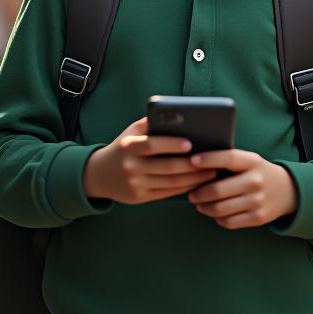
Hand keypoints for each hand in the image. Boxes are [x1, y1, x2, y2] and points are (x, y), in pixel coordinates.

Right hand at [83, 116, 217, 204]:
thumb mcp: (132, 132)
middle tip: (213, 160)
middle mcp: (131, 166)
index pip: (152, 145)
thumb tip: (180, 115)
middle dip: (192, 165)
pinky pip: (167, 193)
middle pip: (166, 167)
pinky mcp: (140, 197)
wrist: (99, 174)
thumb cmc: (124, 147)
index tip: (190, 144)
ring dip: (194, 178)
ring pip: (170, 182)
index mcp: (129, 146)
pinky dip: (185, 188)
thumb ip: (152, 123)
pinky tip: (198, 182)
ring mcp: (135, 184)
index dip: (171, 144)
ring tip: (211, 172)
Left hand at [185, 150, 297, 229]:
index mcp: (252, 162)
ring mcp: (257, 201)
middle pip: (218, 190)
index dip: (209, 159)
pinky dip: (218, 218)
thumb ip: (229, 161)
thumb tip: (195, 164)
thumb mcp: (249, 161)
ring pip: (220, 209)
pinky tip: (215, 213)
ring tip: (199, 204)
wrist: (288, 191)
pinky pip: (229, 222)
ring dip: (204, 208)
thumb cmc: (258, 173)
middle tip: (191, 194)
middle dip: (198, 193)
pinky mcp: (258, 218)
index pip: (228, 158)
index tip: (192, 161)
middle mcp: (255, 181)